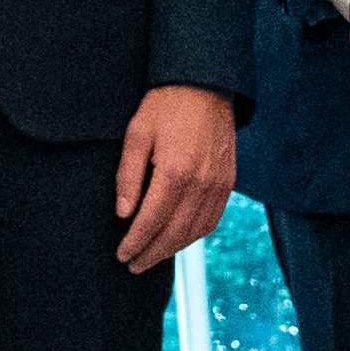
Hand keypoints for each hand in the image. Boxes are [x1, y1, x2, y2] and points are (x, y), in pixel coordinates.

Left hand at [110, 83, 233, 269]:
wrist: (205, 85)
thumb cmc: (164, 106)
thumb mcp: (137, 134)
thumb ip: (129, 176)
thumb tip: (123, 214)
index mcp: (175, 173)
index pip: (151, 221)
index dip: (135, 241)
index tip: (121, 254)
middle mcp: (201, 184)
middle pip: (174, 233)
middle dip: (151, 253)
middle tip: (133, 265)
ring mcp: (218, 185)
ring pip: (195, 231)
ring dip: (172, 249)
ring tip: (152, 257)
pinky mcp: (228, 183)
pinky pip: (212, 219)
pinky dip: (194, 235)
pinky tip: (179, 240)